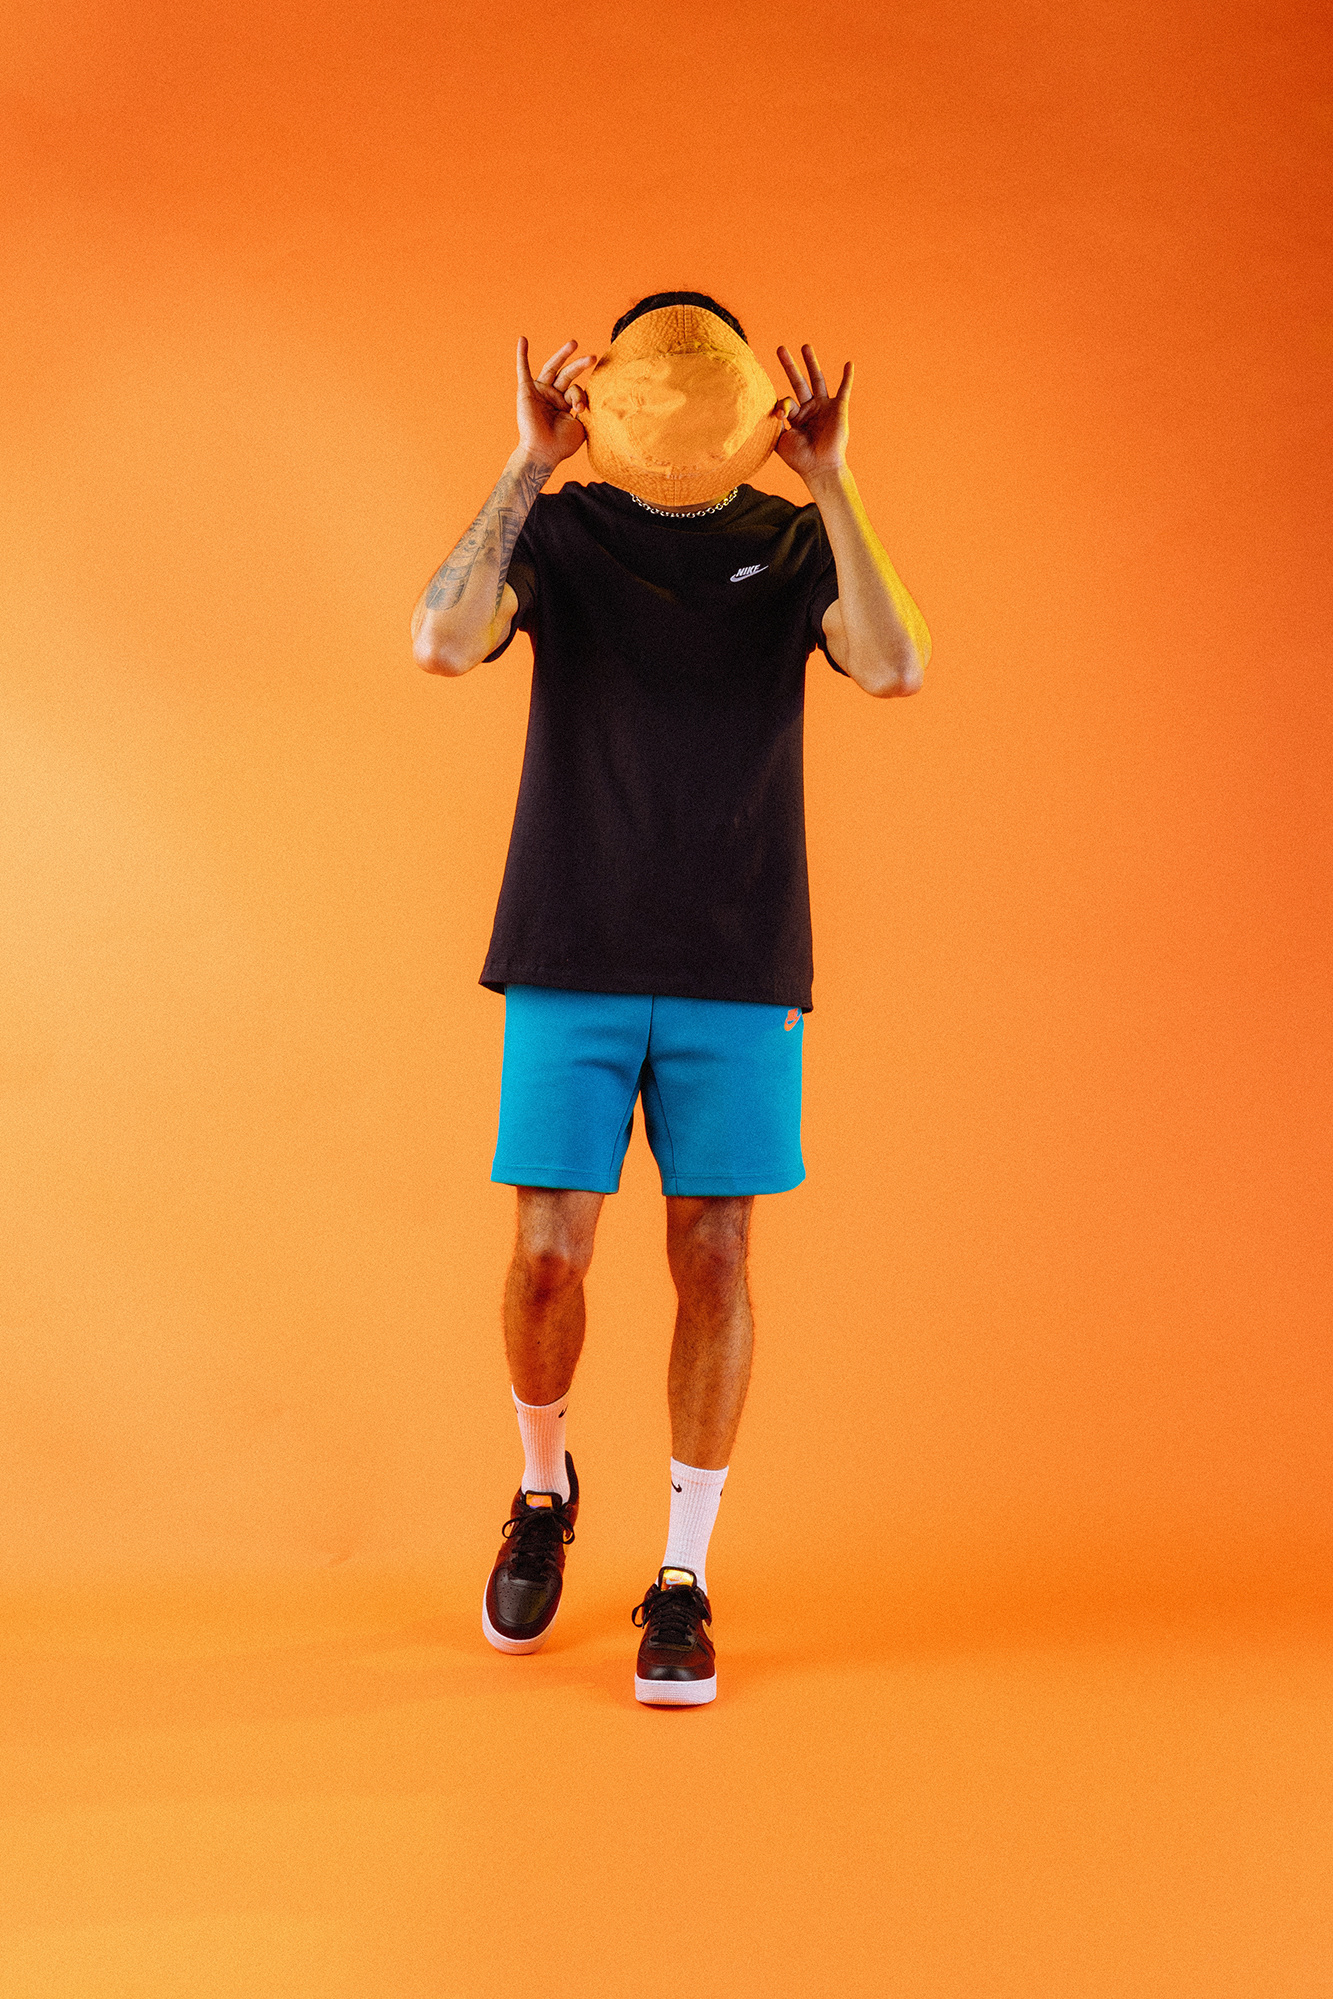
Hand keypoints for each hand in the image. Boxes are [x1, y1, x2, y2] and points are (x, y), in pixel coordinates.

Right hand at [516, 336, 596, 468]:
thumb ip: (585, 409)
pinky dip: (522, 355)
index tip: (580, 409)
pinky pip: (523, 370)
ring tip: (574, 343)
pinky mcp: (526, 391)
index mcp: (564, 404)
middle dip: (580, 366)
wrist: (543, 453)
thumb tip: (592, 397)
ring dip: (562, 355)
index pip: (576, 390)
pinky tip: (523, 340)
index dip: (580, 397)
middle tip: (593, 357)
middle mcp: (552, 396)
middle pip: (567, 374)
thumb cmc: (562, 445)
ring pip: (552, 368)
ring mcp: (539, 392)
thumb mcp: (581, 426)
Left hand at [775, 343, 851, 480]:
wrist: (819, 468)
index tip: (783, 415)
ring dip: (811, 363)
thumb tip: (772, 406)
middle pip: (798, 382)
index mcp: (796, 417)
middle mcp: (810, 409)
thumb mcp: (780, 440)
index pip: (786, 401)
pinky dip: (847, 377)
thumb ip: (774, 422)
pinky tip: (849, 364)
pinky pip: (844, 389)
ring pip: (817, 380)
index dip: (783, 405)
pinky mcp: (839, 408)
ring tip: (805, 346)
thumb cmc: (799, 459)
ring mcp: (824, 407)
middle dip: (789, 366)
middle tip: (780, 348)